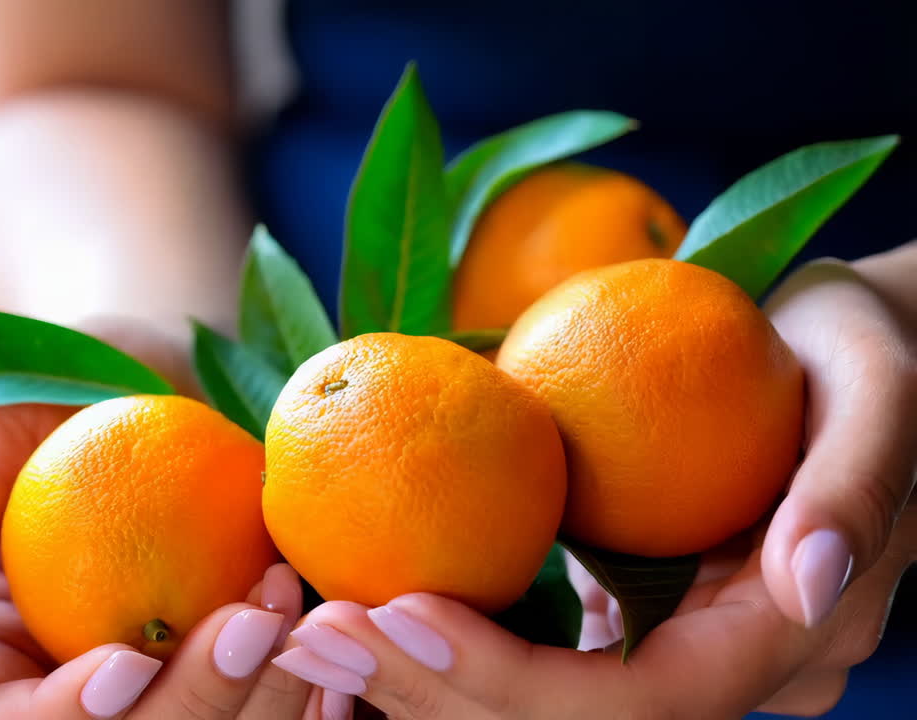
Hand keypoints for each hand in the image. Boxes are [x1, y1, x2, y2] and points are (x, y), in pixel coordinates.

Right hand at [0, 316, 323, 717]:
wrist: (164, 375)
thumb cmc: (60, 391)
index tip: (125, 660)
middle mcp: (82, 694)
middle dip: (192, 706)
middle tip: (252, 619)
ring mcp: (169, 685)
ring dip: (267, 696)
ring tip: (295, 597)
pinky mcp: (244, 670)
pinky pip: (279, 706)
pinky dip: (314, 689)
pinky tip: (343, 644)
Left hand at [272, 255, 915, 718]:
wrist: (840, 350)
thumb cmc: (861, 351)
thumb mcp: (877, 387)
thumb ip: (857, 485)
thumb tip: (807, 578)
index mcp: (784, 636)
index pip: (641, 706)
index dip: (512, 680)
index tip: (399, 610)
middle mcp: (720, 668)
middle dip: (430, 691)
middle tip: (310, 632)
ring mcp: (667, 648)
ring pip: (530, 706)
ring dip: (412, 679)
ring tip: (307, 633)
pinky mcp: (627, 617)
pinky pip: (526, 657)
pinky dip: (439, 646)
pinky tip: (359, 613)